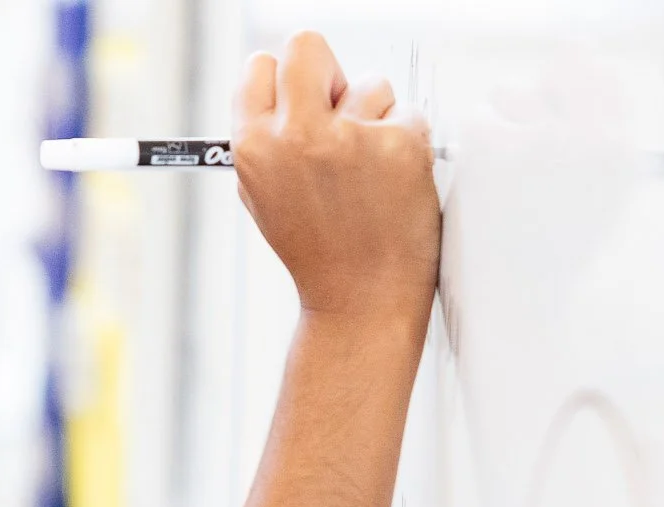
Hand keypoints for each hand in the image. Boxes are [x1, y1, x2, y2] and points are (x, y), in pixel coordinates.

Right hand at [231, 32, 440, 322]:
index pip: (262, 66)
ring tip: (371, 174)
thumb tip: (279, 88)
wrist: (361, 302)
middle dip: (329, 74)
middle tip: (342, 111)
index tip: (305, 102)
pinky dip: (408, 144)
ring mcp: (350, 138)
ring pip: (371, 84)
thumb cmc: (319, 253)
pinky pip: (409, 114)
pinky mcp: (399, 145)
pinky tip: (396, 185)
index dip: (287, 81)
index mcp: (254, 146)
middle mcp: (297, 136)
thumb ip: (267, 140)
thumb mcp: (265, 197)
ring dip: (376, 118)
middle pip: (309, 46)